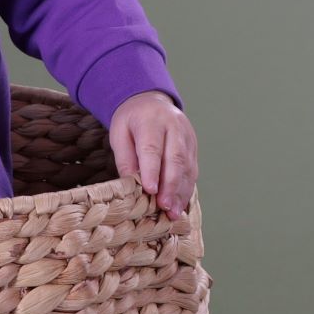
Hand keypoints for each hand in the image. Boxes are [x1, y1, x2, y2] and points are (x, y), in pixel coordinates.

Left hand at [108, 90, 197, 220]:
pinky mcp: (194, 146)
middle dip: (170, 186)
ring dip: (180, 192)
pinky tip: (180, 204)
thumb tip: (131, 185)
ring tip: (172, 212)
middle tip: (164, 207)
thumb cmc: (131, 120)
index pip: (152, 147)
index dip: (152, 170)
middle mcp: (174, 127)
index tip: (150, 191)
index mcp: (151, 120)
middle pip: (175, 159)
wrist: (150, 101)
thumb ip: (125, 157)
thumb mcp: (119, 132)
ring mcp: (187, 136)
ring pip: (187, 166)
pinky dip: (187, 189)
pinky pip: (193, 170)